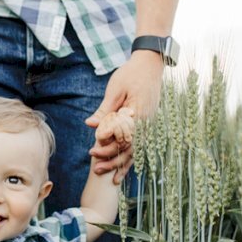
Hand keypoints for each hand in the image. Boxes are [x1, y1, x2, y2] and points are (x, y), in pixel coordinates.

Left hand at [85, 51, 164, 182]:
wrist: (150, 64)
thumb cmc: (131, 74)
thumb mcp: (115, 89)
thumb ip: (105, 110)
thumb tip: (90, 125)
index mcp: (138, 113)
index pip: (123, 137)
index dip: (108, 147)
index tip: (93, 151)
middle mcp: (147, 123)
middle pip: (130, 148)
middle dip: (113, 161)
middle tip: (96, 169)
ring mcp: (149, 125)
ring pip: (136, 150)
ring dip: (122, 164)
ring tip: (110, 177)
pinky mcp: (148, 125)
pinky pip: (140, 146)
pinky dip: (131, 159)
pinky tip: (123, 171)